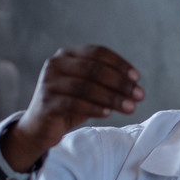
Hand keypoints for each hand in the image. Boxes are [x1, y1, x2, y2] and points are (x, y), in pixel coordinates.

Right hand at [0, 45, 143, 171]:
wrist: (39, 127)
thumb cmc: (69, 104)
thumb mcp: (88, 88)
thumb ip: (106, 83)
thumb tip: (135, 86)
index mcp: (67, 54)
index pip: (98, 52)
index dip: (120, 64)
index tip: (137, 78)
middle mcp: (55, 64)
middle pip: (94, 69)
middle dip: (120, 82)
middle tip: (140, 95)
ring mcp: (49, 82)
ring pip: (86, 87)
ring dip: (112, 98)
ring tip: (131, 108)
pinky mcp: (46, 102)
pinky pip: (75, 104)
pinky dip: (94, 108)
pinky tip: (108, 113)